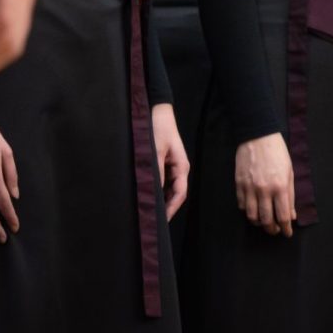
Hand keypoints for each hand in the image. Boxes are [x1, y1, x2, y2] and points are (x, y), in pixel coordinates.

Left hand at [151, 101, 189, 218]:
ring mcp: (173, 166)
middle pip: (176, 193)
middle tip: (154, 220)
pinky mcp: (166, 163)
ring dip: (162, 199)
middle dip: (167, 207)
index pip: (180, 193)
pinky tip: (150, 195)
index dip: (172, 208)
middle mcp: (179, 169)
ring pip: (169, 188)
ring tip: (151, 211)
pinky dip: (158, 190)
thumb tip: (154, 190)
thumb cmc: (159, 128)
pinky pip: (164, 181)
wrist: (158, 112)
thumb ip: (156, 170)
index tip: (162, 219)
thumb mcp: (156, 150)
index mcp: (181, 167)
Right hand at [234, 132, 296, 234]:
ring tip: (264, 222)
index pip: (282, 216)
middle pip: (266, 220)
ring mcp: (249, 188)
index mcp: (280, 187)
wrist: (258, 136)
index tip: (287, 233)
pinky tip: (253, 210)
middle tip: (275, 230)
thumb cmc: (277, 152)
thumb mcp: (289, 172)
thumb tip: (291, 215)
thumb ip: (290, 196)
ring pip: (252, 216)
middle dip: (272, 229)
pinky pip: (242, 205)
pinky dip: (248, 211)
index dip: (285, 228)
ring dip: (258, 223)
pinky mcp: (239, 184)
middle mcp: (264, 190)